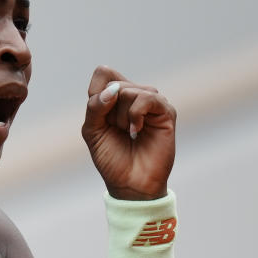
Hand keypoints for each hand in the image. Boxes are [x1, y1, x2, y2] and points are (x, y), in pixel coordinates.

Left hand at [81, 66, 175, 199]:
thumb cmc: (111, 158)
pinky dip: (136, 115)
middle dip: (109, 111)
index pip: (103, 73)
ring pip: (129, 90)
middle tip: (118, 131)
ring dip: (122, 117)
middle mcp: (134, 96)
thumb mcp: (92, 131)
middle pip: (114, 83)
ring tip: (130, 134)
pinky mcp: (166, 111)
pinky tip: (136, 131)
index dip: (97, 93)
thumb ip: (95, 106)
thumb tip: (114, 90)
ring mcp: (151, 102)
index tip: (100, 116)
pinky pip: (147, 97)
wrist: (130, 183)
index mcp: (114, 97)